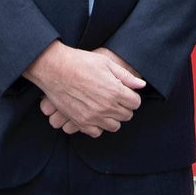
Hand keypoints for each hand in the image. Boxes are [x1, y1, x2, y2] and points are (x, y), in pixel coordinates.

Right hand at [24, 42, 144, 137]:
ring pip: (114, 126)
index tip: (126, 92)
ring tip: (106, 106)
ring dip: (113, 118)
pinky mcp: (80, 122)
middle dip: (125, 107)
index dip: (132, 97)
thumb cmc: (80, 62)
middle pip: (127, 115)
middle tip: (116, 98)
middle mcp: (106, 107)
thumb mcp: (106, 62)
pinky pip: (97, 132)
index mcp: (115, 91)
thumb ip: (126, 76)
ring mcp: (93, 116)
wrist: (54, 68)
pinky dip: (98, 126)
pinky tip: (94, 114)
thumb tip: (141, 85)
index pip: (136, 103)